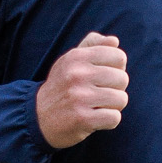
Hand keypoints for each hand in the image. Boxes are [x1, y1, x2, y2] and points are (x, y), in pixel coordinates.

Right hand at [35, 34, 128, 148]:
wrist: (39, 117)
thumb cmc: (63, 86)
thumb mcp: (71, 61)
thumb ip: (93, 45)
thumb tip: (114, 41)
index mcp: (76, 57)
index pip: (119, 56)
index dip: (116, 69)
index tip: (102, 77)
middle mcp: (77, 74)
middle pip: (123, 79)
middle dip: (116, 89)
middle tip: (98, 95)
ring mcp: (79, 97)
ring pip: (121, 99)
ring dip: (113, 106)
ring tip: (96, 106)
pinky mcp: (82, 118)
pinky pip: (115, 117)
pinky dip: (109, 121)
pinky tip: (94, 119)